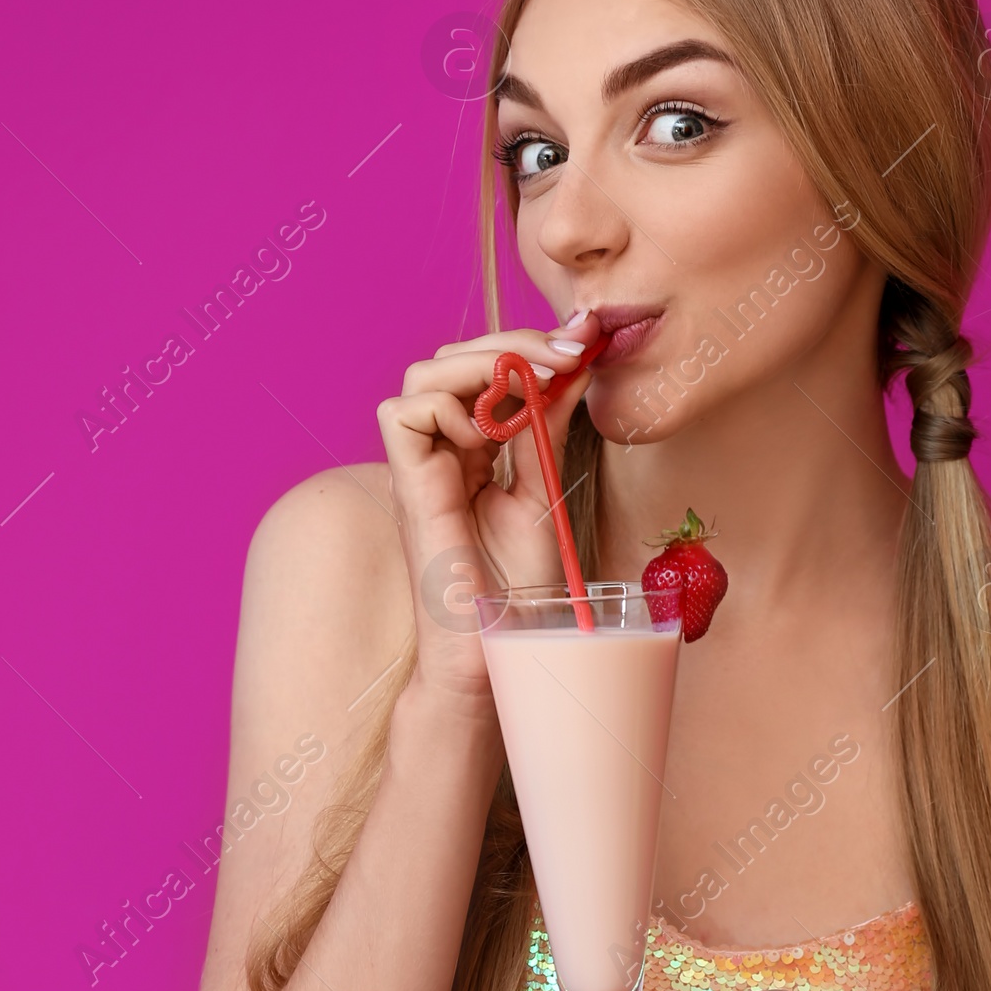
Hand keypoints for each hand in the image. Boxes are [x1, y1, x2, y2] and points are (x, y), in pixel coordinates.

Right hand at [375, 311, 603, 704]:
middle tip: (571, 351)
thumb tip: (571, 365)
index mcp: (471, 452)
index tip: (587, 341)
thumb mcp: (543, 488)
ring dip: (483, 363)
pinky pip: (403, 413)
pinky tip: (491, 434)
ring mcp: (419, 469)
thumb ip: (548, 426)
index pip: (485, 373)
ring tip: (537, 386)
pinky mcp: (406, 487)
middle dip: (513, 342)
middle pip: (452, 360)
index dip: (530, 348)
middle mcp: (439, 453)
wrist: (499, 649)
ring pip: (423, 375)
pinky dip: (448, 405)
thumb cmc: (518, 588)